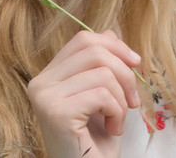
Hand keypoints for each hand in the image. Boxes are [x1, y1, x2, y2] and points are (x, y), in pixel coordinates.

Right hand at [27, 30, 141, 157]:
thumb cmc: (96, 142)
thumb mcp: (102, 97)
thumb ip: (100, 66)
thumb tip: (110, 33)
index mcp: (48, 76)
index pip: (82, 40)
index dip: (114, 45)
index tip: (135, 63)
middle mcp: (40, 83)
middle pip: (93, 50)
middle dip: (125, 72)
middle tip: (133, 101)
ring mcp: (45, 97)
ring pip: (102, 72)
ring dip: (122, 100)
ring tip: (117, 121)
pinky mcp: (57, 113)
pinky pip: (102, 95)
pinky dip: (117, 112)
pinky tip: (112, 130)